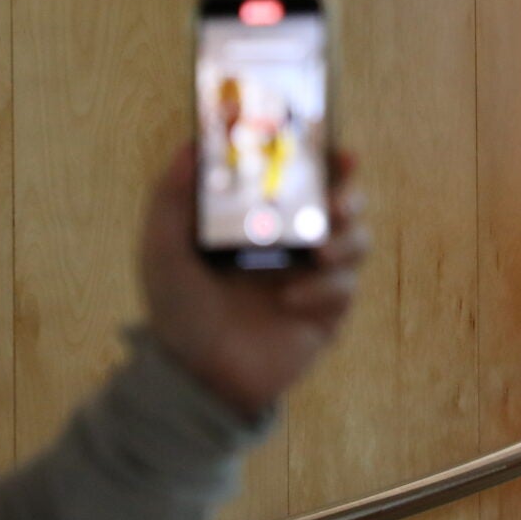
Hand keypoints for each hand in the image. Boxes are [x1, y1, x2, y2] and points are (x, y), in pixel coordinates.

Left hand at [141, 144, 368, 421]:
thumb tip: (192, 142)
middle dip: (349, 196)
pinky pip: (344, 289)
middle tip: (335, 203)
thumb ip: (173, 196)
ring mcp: (316, 277)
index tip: (334, 147)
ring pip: (357, 242)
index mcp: (264, 220)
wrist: (196, 377)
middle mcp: (296, 243)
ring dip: (346, 240)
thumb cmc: (179, 309)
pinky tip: (290, 301)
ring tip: (318, 252)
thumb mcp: (163, 249)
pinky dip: (323, 289)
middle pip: (343, 204)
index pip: (303, 178)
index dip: (324, 158)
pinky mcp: (328, 312)